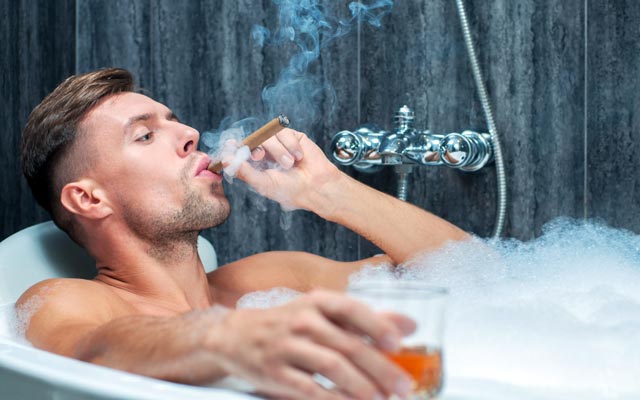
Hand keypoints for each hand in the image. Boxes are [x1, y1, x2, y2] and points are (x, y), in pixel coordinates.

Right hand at [210, 290, 414, 399]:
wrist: (235, 335)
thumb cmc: (288, 322)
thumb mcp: (321, 312)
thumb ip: (364, 319)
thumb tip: (411, 325)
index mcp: (317, 302)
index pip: (351, 308)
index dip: (377, 325)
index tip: (399, 342)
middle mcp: (302, 320)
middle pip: (347, 344)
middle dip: (380, 367)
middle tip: (403, 385)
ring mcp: (287, 347)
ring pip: (332, 368)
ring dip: (362, 387)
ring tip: (383, 399)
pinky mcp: (275, 372)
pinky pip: (310, 389)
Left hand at [233, 129, 342, 211]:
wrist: (317, 186)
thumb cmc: (290, 190)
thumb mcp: (263, 184)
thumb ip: (244, 172)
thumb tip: (225, 161)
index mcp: (255, 165)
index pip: (239, 151)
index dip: (232, 146)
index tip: (228, 144)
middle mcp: (265, 153)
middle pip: (251, 139)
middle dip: (253, 146)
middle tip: (258, 156)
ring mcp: (279, 144)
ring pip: (268, 136)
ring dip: (278, 151)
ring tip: (289, 164)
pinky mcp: (292, 137)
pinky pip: (284, 132)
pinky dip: (291, 145)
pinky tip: (298, 157)